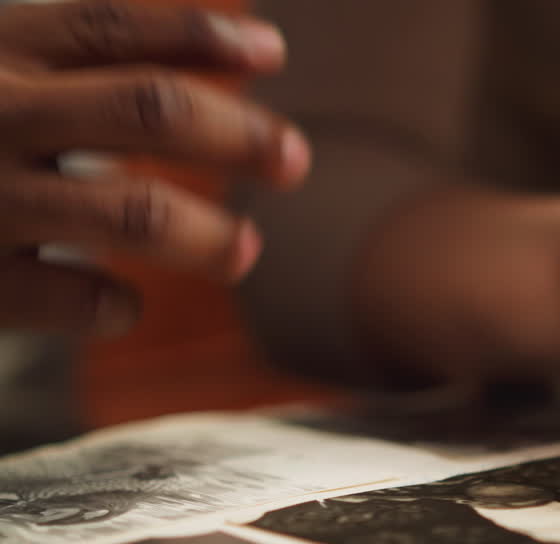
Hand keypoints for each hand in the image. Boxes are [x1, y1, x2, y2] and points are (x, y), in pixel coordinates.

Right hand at [0, 0, 309, 335]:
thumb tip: (241, 50)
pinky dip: (117, 304)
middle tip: (295, 158)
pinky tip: (122, 304)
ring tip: (245, 253)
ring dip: (211, 235)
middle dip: (240, 133)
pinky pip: (80, 299)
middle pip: (151, 109)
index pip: (115, 24)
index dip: (204, 35)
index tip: (272, 50)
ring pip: (137, 210)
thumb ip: (70, 56)